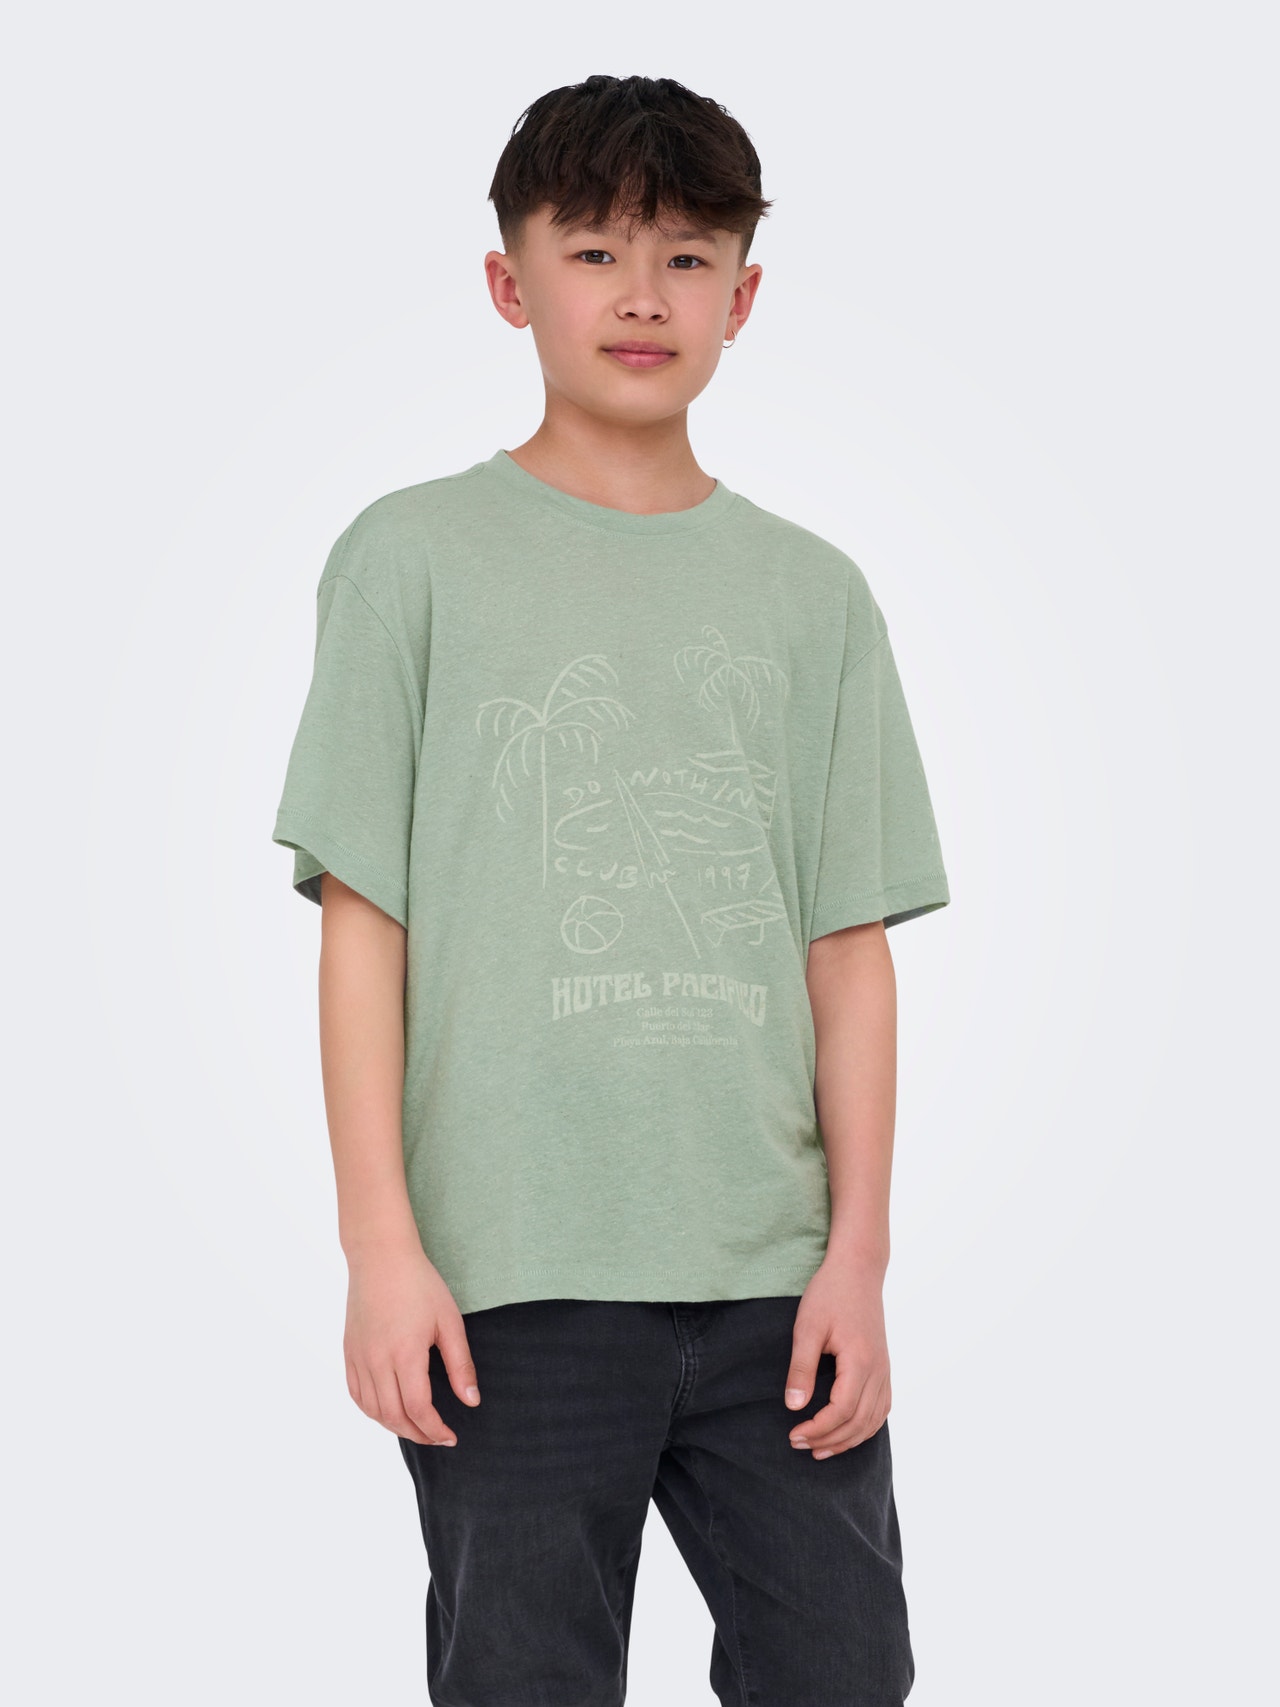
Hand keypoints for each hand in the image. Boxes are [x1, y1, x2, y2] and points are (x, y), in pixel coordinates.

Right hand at [343, 1240, 480, 1446]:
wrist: (380, 1257)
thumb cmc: (420, 1284)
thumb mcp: (449, 1321)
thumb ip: (460, 1365)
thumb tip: (471, 1402)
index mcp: (404, 1354)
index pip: (418, 1410)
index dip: (435, 1430)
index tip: (451, 1436)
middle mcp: (376, 1361)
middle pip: (394, 1416)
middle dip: (418, 1434)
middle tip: (438, 1437)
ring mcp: (358, 1358)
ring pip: (373, 1410)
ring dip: (395, 1426)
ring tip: (417, 1428)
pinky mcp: (348, 1352)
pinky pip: (356, 1394)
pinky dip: (372, 1411)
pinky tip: (389, 1411)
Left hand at [784, 1255, 890, 1459]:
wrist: (857, 1270)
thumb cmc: (829, 1294)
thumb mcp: (807, 1327)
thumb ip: (801, 1368)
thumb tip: (794, 1406)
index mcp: (860, 1361)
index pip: (842, 1411)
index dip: (818, 1429)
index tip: (793, 1435)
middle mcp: (878, 1370)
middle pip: (859, 1422)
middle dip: (829, 1440)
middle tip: (799, 1445)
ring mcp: (884, 1370)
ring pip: (873, 1420)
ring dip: (848, 1440)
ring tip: (820, 1449)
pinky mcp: (883, 1367)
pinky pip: (882, 1408)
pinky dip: (865, 1427)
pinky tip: (847, 1433)